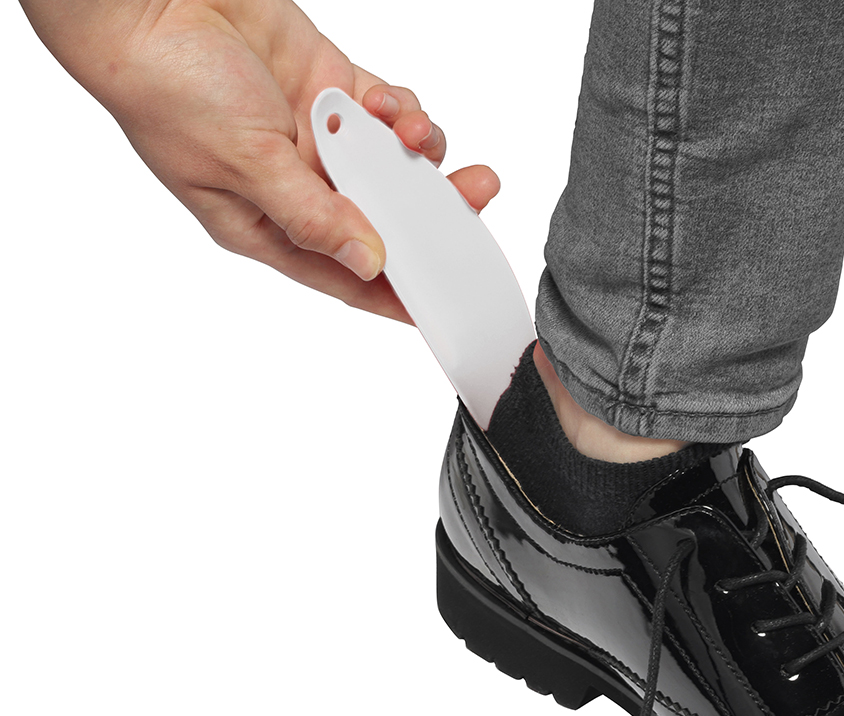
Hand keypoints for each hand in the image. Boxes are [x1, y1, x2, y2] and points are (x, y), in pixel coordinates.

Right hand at [20, 0, 500, 321]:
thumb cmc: (166, 87)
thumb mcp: (243, 164)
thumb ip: (312, 215)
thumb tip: (368, 261)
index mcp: (267, 228)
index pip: (347, 277)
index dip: (398, 292)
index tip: (445, 299)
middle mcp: (298, 191)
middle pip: (384, 220)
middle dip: (432, 213)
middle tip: (475, 197)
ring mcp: (316, 141)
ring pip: (393, 166)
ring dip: (418, 155)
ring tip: (416, 138)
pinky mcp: (330, 91)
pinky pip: (385, 115)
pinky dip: (398, 112)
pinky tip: (386, 106)